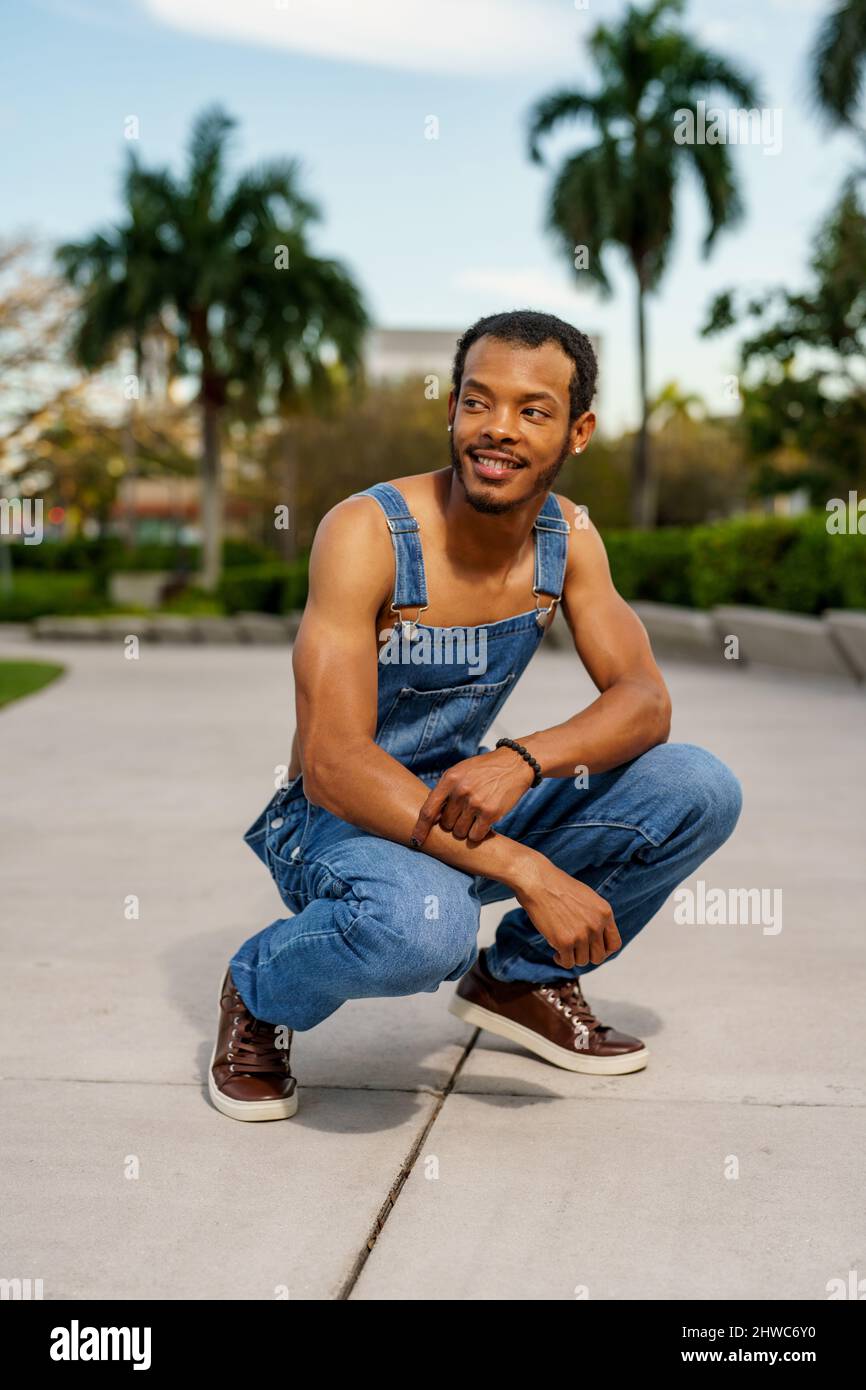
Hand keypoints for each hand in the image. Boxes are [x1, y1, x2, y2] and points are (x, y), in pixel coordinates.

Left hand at [410, 747, 535, 846]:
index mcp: (449, 779)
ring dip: (465, 830)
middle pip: (446, 824)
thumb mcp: (460, 771)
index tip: (416, 840)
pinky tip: (483, 824)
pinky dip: (477, 834)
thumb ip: (445, 790)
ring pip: (460, 832)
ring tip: (474, 817)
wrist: (514, 764)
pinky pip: (475, 836)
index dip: (420, 828)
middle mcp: (460, 791)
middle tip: (463, 815)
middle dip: (452, 824)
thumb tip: (432, 817)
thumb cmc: (484, 770)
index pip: (428, 810)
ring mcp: (475, 802)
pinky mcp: (490, 813)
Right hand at [514, 856, 621, 967]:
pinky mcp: (564, 942)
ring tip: (563, 948)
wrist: (538, 883)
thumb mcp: (588, 898)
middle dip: (586, 955)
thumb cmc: (558, 887)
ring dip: (572, 957)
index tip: (593, 950)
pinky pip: (567, 963)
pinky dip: (561, 960)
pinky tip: (556, 952)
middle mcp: (596, 925)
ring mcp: (581, 935)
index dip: (605, 951)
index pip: (614, 944)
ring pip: (583, 961)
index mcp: (605, 913)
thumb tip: (597, 938)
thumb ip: (596, 917)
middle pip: (598, 956)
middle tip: (575, 950)